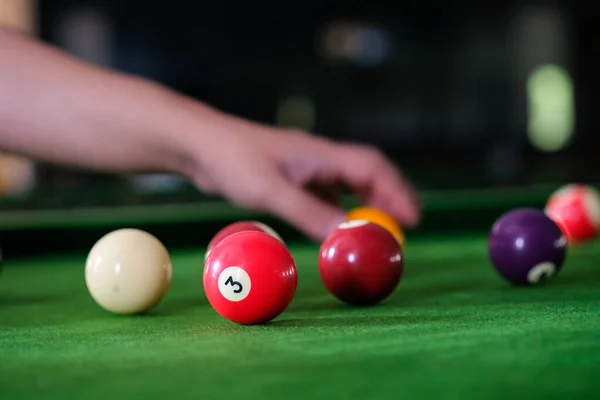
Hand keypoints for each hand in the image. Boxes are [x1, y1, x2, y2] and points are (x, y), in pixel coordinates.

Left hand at [188, 115, 419, 239]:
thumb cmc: (231, 160)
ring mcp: (305, 167)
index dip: (397, 191)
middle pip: (368, 174)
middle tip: (405, 227)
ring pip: (347, 185)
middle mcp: (319, 158)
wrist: (199, 145)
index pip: (372, 167)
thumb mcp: (270, 190)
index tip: (413, 218)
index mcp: (321, 153)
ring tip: (377, 229)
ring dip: (365, 205)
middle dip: (389, 198)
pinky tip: (335, 226)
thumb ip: (308, 212)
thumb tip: (346, 235)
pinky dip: (338, 210)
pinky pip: (325, 194)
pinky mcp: (290, 178)